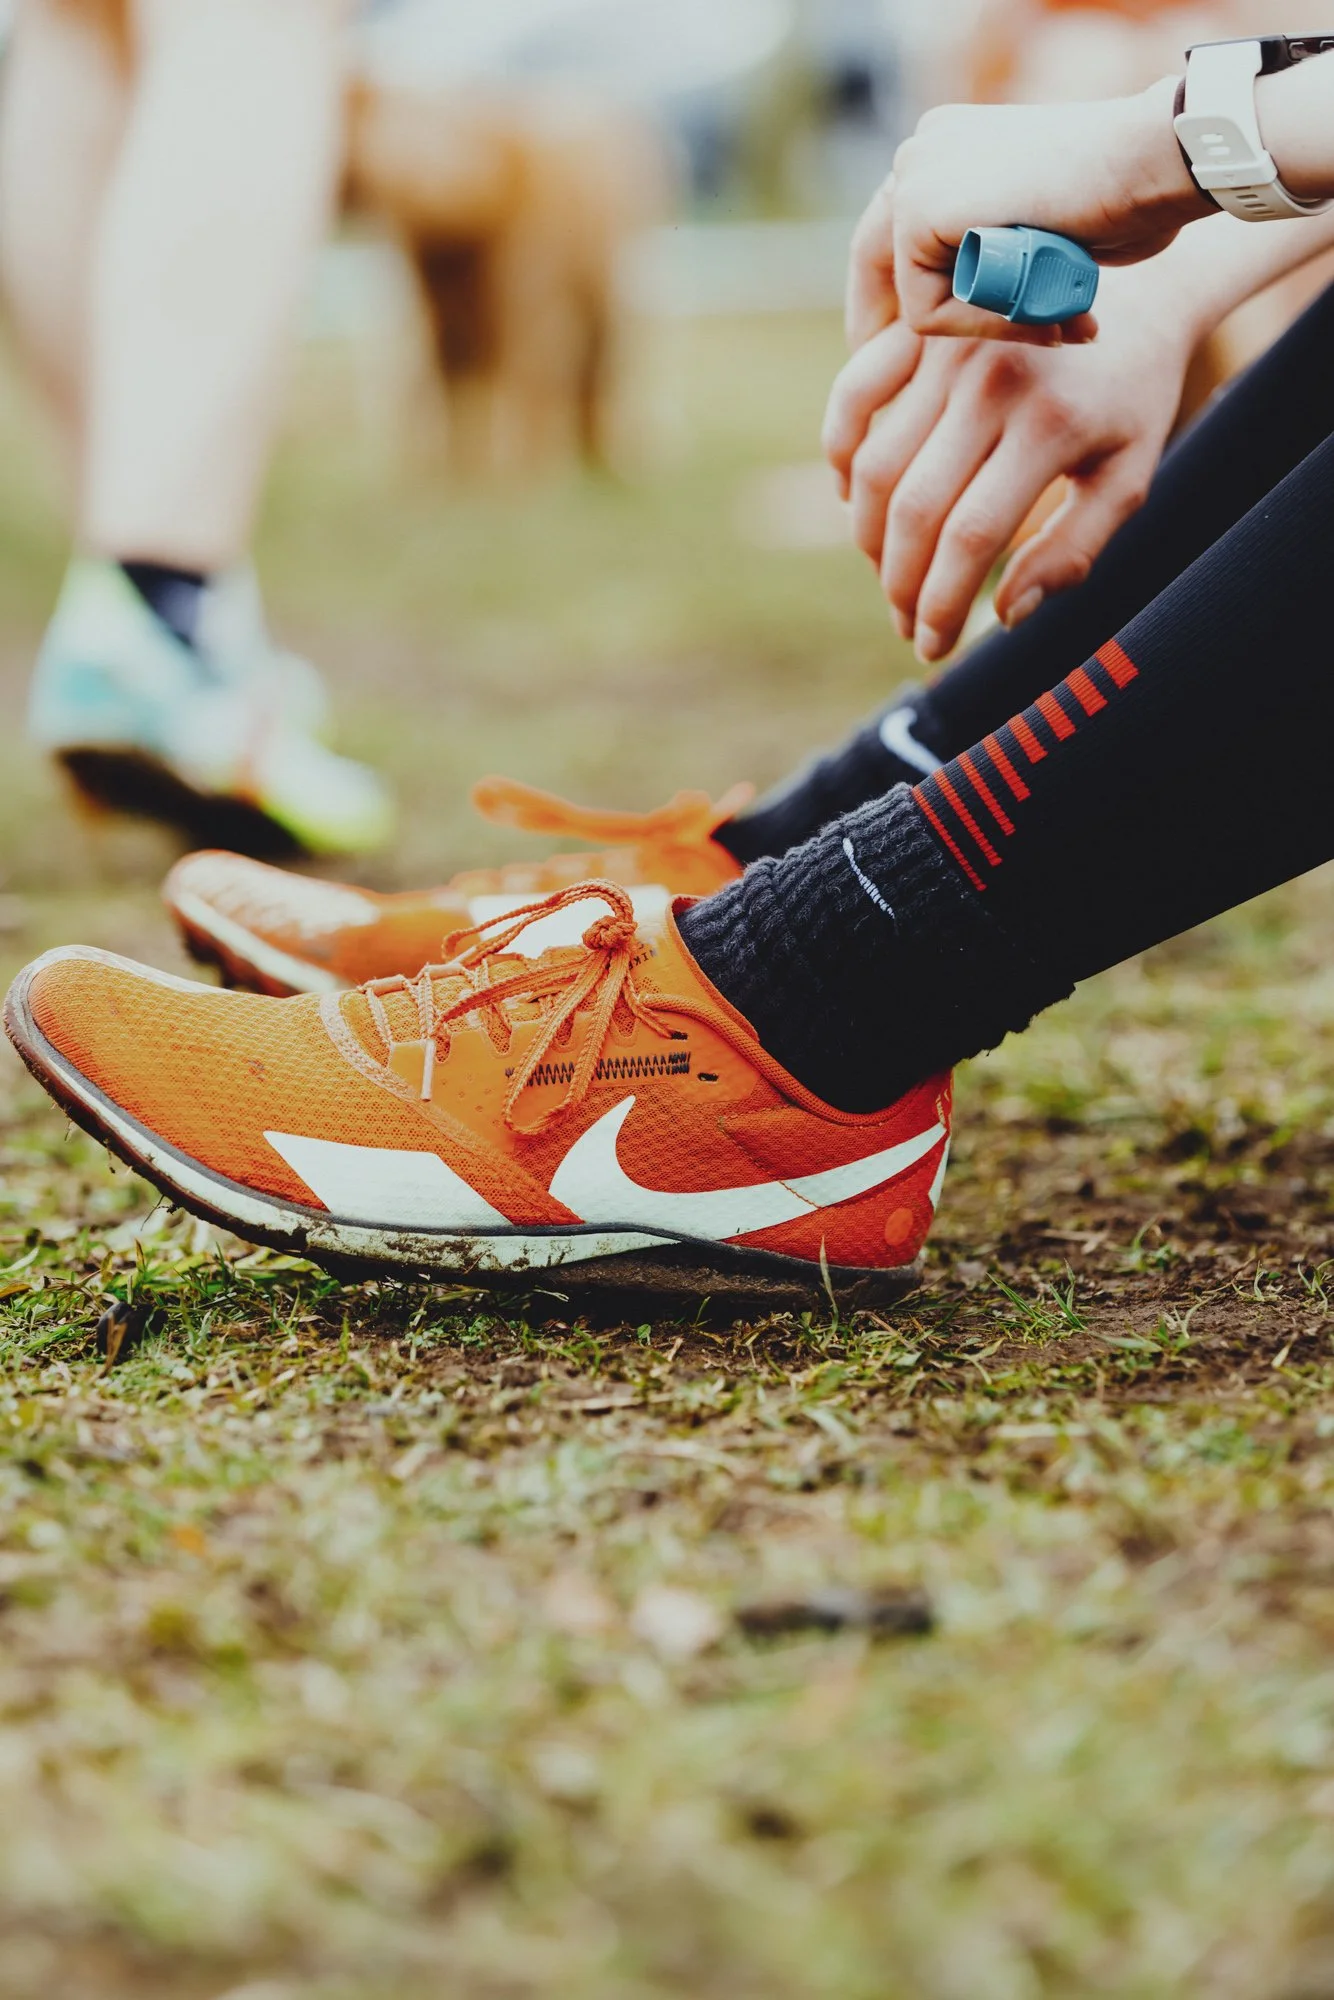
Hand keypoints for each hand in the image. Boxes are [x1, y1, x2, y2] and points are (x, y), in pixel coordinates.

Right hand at [823, 262, 1193, 659]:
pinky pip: (853, 396)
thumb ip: (1072, 551)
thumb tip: (1005, 614)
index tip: (932, 645)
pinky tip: (857, 501)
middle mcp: (993, 381)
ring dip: (870, 538)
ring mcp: (949, 351)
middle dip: (900, 585)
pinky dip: (841, 453)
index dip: (942, 603)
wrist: (1138, 294)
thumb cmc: (1132, 404)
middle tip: (907, 624)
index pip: (972, 537)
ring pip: (876, 466)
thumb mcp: (1127, 480)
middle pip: (915, 509)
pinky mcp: (920, 331)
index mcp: (1051, 424)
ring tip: (890, 577)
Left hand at [847, 78, 1209, 347]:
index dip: (897, 301)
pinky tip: (1034, 314)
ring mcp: (918, 174)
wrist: (1155, 161)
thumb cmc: (1130, 201)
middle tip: (904, 391)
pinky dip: (977, 330)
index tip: (910, 358)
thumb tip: (984, 295)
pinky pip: (925, 312)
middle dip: (889, 329)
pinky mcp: (919, 209)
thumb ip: (1002, 252)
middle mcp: (924, 152)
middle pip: (873, 262)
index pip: (892, 237)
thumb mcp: (1047, 230)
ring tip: (1046, 325)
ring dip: (972, 329)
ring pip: (910, 295)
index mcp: (950, 145)